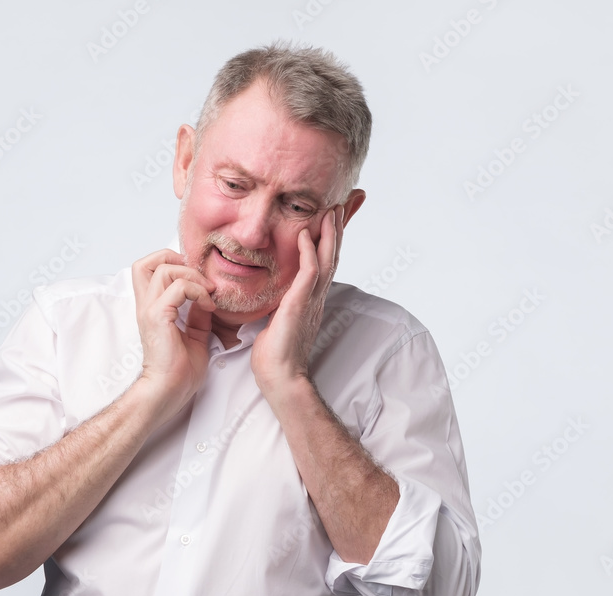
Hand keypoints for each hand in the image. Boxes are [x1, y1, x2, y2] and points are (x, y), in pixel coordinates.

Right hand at [131, 249, 215, 419]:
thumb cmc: (179, 372)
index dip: (174, 264)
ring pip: (162, 268)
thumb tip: (206, 299)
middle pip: (146, 262)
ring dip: (191, 275)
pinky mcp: (157, 317)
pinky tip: (208, 306)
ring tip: (207, 293)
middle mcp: (146, 305)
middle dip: (175, 260)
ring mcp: (150, 310)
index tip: (198, 281)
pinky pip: (177, 287)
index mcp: (152, 308)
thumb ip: (197, 315)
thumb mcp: (195, 336)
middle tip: (198, 278)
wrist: (170, 391)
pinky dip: (197, 291)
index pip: (149, 269)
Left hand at [251, 205, 343, 397]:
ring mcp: (311, 300)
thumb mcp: (276, 318)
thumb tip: (271, 292)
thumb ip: (279, 302)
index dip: (329, 239)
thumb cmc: (275, 353)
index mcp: (311, 299)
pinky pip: (309, 273)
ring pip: (327, 259)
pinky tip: (305, 234)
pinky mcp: (300, 304)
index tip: (331, 216)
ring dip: (329, 233)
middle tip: (341, 204)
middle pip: (333, 255)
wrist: (279, 376)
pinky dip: (309, 252)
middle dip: (337, 229)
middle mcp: (317, 297)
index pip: (324, 262)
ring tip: (331, 209)